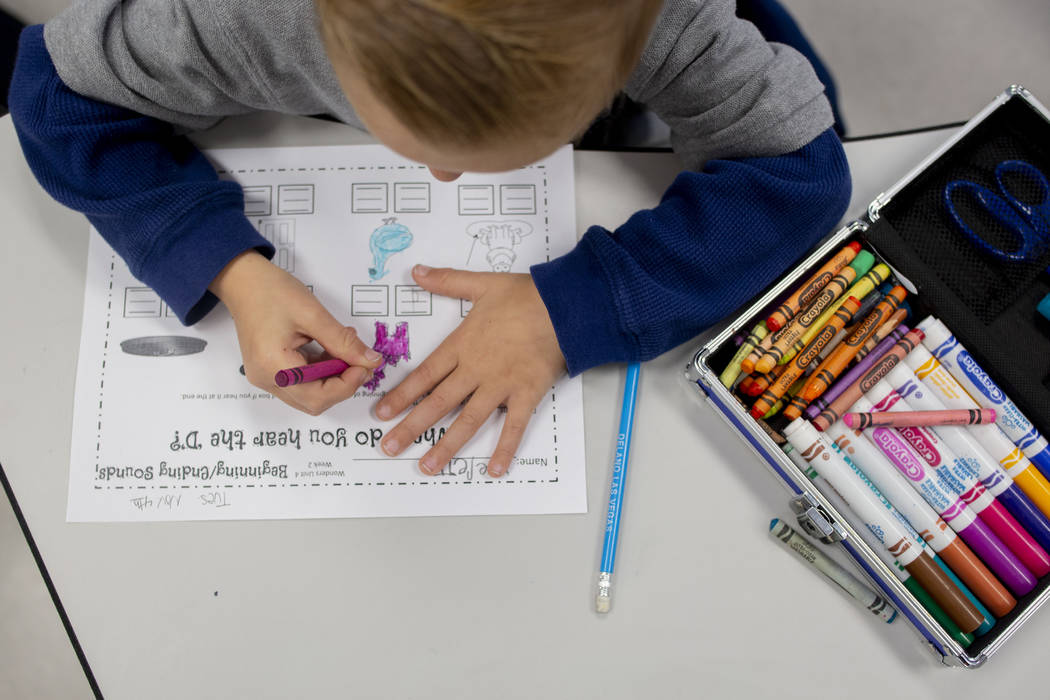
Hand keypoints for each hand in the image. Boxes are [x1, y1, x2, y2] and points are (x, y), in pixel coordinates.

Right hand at [210, 251, 383, 413]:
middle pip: (314, 401)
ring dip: (334, 378)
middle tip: (361, 361)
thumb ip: (343, 341)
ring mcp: (266, 377)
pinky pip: (302, 382)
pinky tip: (332, 350)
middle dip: (343, 384)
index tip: (365, 365)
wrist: (243, 281)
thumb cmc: (271, 291)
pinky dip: (322, 371)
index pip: (318, 396)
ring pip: (310, 394)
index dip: (347, 385)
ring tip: (347, 350)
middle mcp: (266, 379)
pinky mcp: (270, 371)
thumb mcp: (313, 314)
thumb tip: (370, 360)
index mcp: (273, 367)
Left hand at [375, 265, 565, 476]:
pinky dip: (504, 449)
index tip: (382, 414)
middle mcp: (476, 370)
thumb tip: (416, 271)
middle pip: (438, 403)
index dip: (401, 396)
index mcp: (462, 346)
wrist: (564, 306)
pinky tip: (494, 470)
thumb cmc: (525, 295)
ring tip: (428, 466)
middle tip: (389, 447)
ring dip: (446, 445)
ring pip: (468, 420)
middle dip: (412, 427)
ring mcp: (501, 385)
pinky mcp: (526, 394)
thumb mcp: (481, 284)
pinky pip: (514, 427)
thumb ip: (447, 281)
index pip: (424, 375)